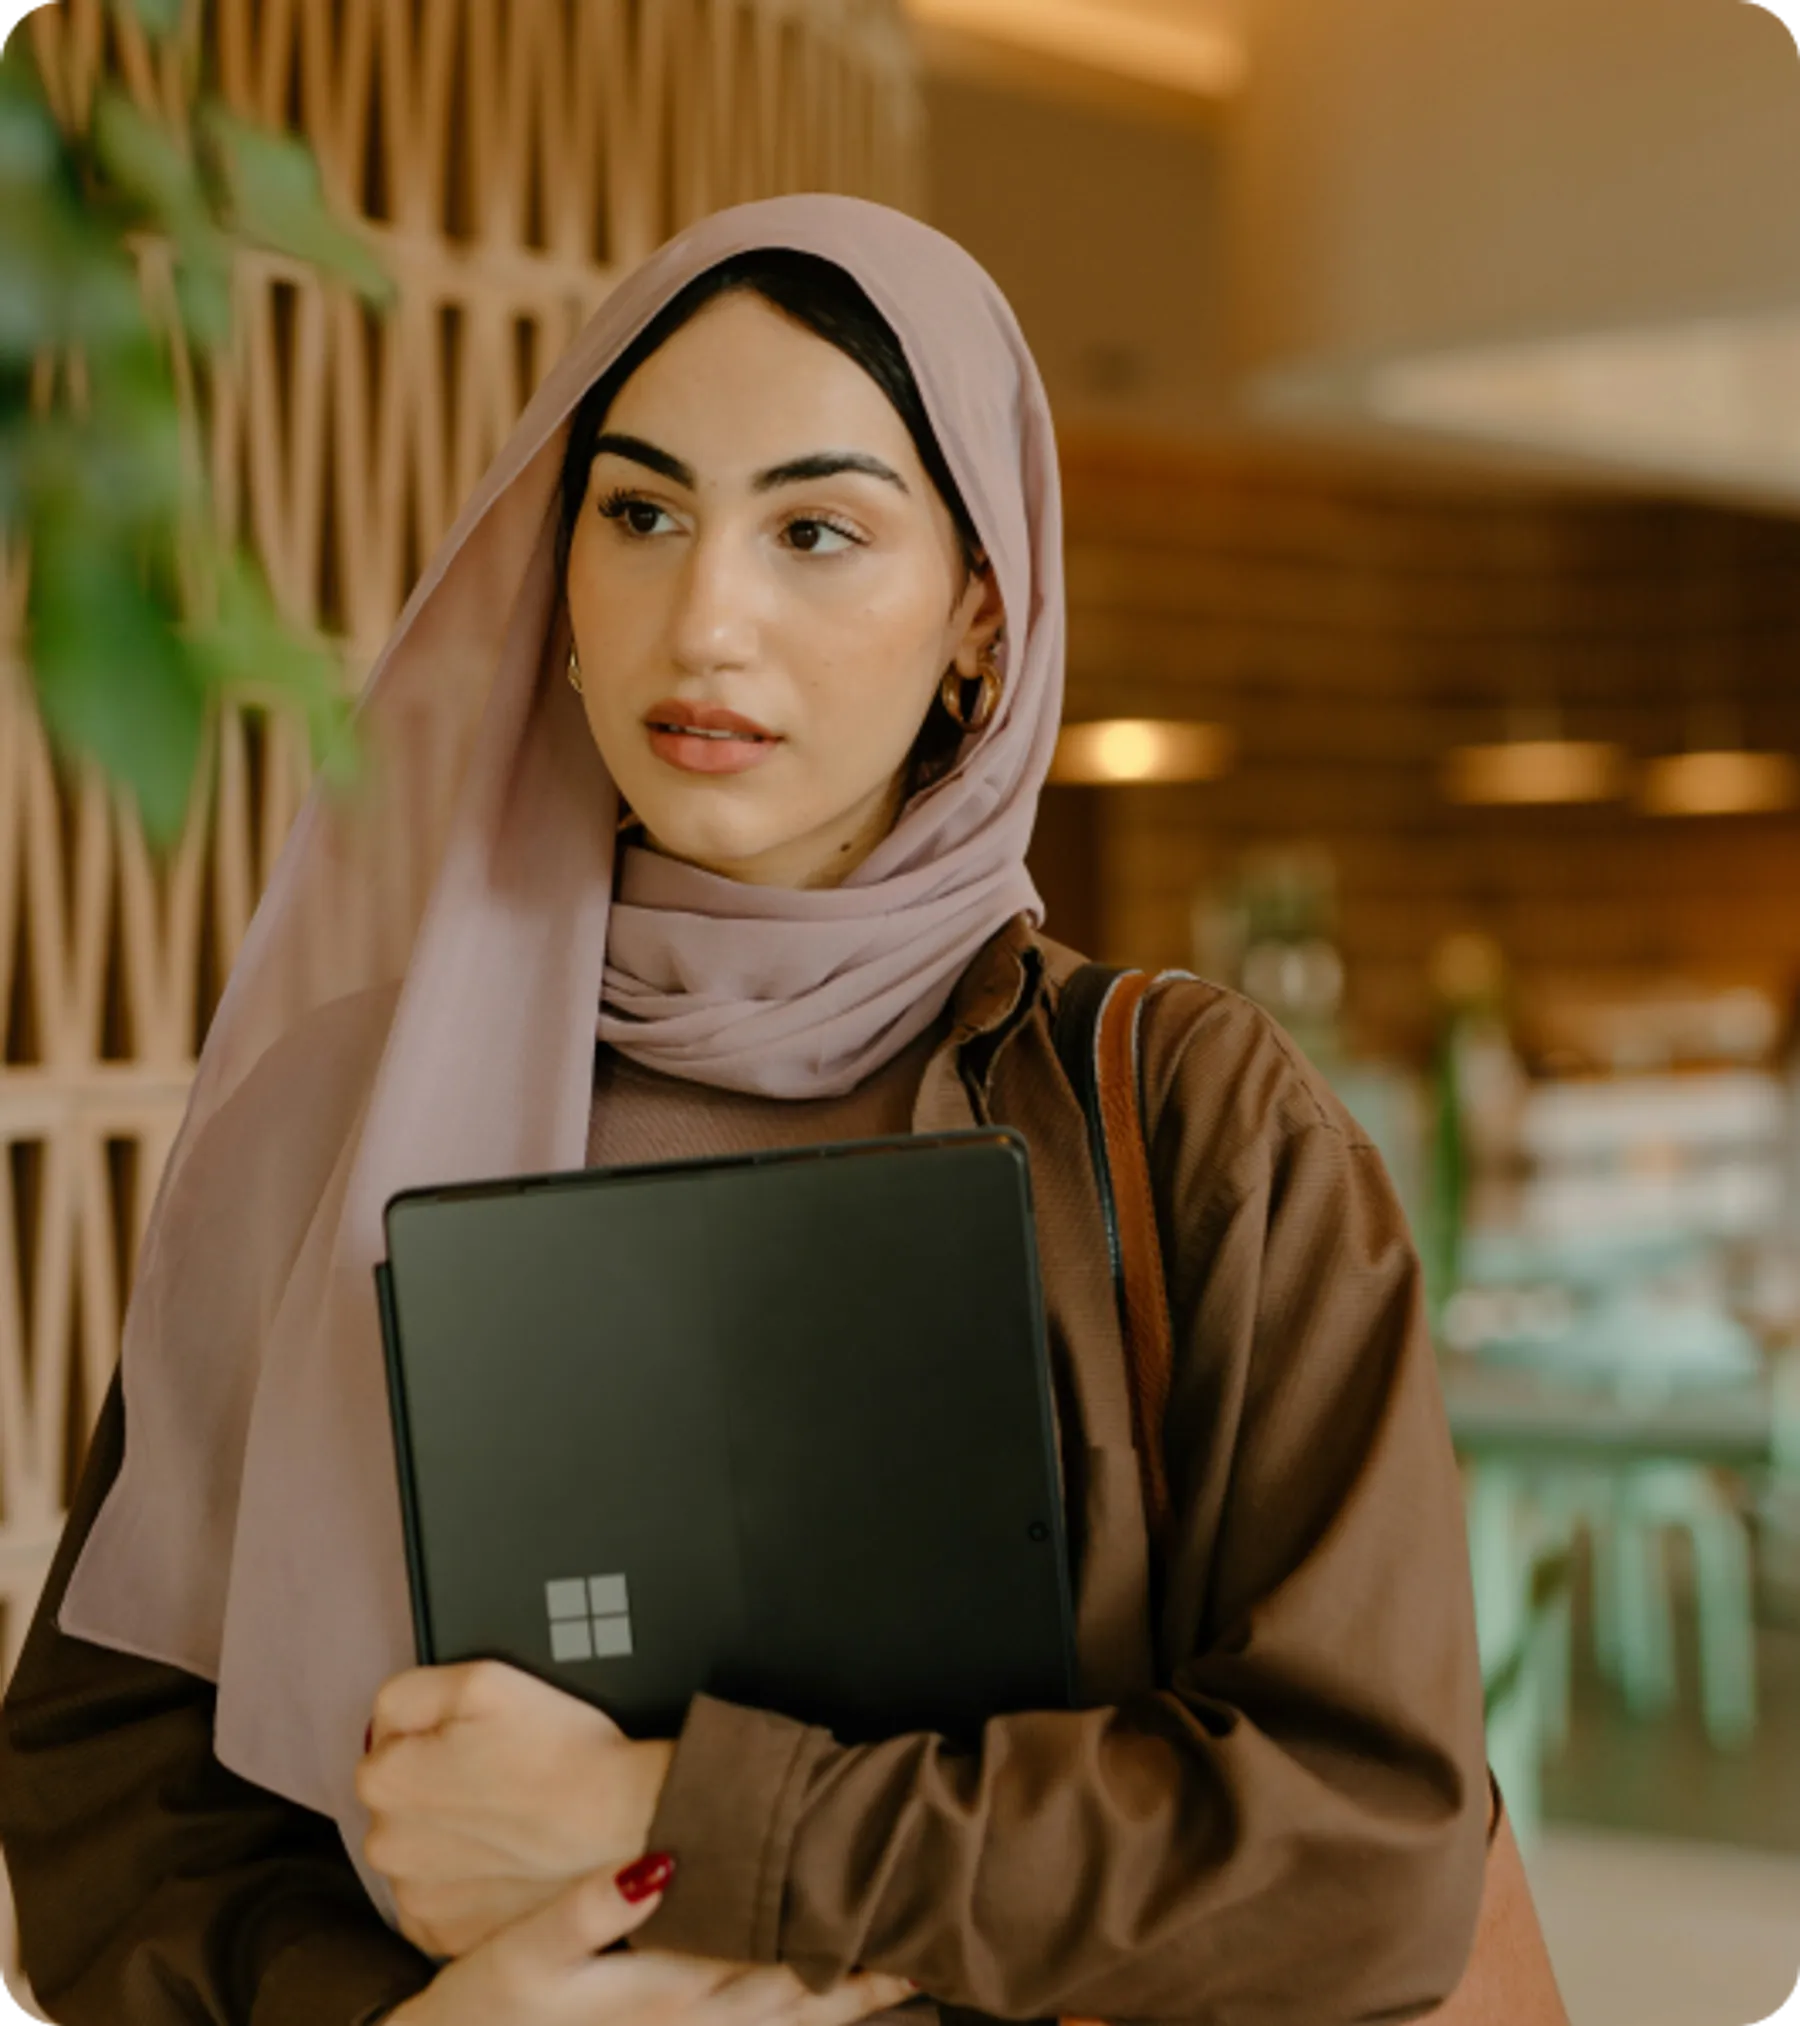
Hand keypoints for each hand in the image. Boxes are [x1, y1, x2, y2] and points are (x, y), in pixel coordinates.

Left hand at [360, 1660, 675, 1958]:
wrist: (629, 1825)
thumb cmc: (563, 1752)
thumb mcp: (482, 1680)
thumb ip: (410, 1693)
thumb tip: (386, 1724)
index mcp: (384, 1780)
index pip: (388, 1743)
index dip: (440, 1734)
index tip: (483, 1739)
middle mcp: (385, 1848)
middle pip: (403, 1801)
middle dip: (439, 1787)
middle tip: (505, 1776)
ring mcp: (417, 1901)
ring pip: (423, 1851)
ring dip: (453, 1837)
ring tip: (515, 1820)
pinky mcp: (451, 1939)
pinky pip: (445, 1900)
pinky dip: (469, 1884)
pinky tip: (510, 1861)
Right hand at [386, 1856, 919, 2025]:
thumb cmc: (485, 2004)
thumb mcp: (524, 1954)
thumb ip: (588, 1908)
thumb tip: (661, 1861)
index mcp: (662, 1995)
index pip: (768, 1957)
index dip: (829, 1932)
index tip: (885, 1902)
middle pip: (792, 2002)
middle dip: (860, 1977)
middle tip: (924, 1944)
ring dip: (843, 2009)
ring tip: (903, 1981)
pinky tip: (822, 2015)